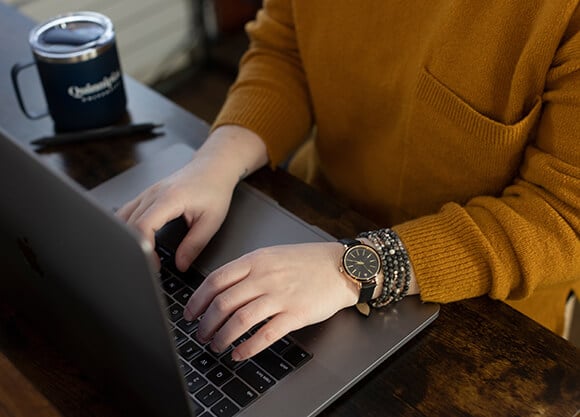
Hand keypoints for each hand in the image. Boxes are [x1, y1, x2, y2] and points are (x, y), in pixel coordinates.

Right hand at [117, 125, 268, 270]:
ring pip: (123, 218)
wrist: (212, 168)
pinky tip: (136, 240)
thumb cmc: (214, 189)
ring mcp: (146, 193)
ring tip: (143, 254)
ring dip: (128, 238)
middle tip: (150, 265)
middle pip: (128, 225)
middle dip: (136, 248)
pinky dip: (126, 228)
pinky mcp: (146, 195)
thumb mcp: (211, 221)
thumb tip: (181, 265)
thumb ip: (195, 245)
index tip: (154, 264)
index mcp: (169, 199)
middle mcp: (153, 194)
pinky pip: (127, 212)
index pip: (143, 226)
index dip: (144, 249)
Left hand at [184, 242, 359, 360]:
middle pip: (223, 302)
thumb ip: (248, 269)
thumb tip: (222, 288)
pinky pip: (265, 334)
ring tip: (217, 346)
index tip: (190, 313)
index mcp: (256, 261)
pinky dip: (248, 348)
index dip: (197, 300)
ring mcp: (280, 296)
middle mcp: (264, 277)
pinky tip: (239, 354)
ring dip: (223, 337)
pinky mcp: (296, 314)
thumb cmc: (309, 261)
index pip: (216, 280)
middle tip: (201, 334)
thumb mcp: (273, 255)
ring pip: (240, 319)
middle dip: (206, 323)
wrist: (342, 266)